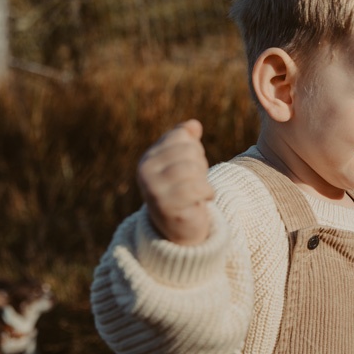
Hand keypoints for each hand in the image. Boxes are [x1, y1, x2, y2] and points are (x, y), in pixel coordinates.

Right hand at [137, 119, 214, 245]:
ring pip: (191, 168)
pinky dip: (208, 193)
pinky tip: (205, 199)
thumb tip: (194, 124)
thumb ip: (187, 141)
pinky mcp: (166, 206)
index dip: (195, 149)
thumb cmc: (184, 190)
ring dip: (204, 180)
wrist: (181, 229)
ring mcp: (153, 189)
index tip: (191, 166)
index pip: (180, 136)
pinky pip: (196, 188)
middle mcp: (145, 171)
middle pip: (188, 151)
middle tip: (196, 182)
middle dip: (201, 165)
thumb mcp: (185, 163)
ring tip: (200, 191)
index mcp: (149, 158)